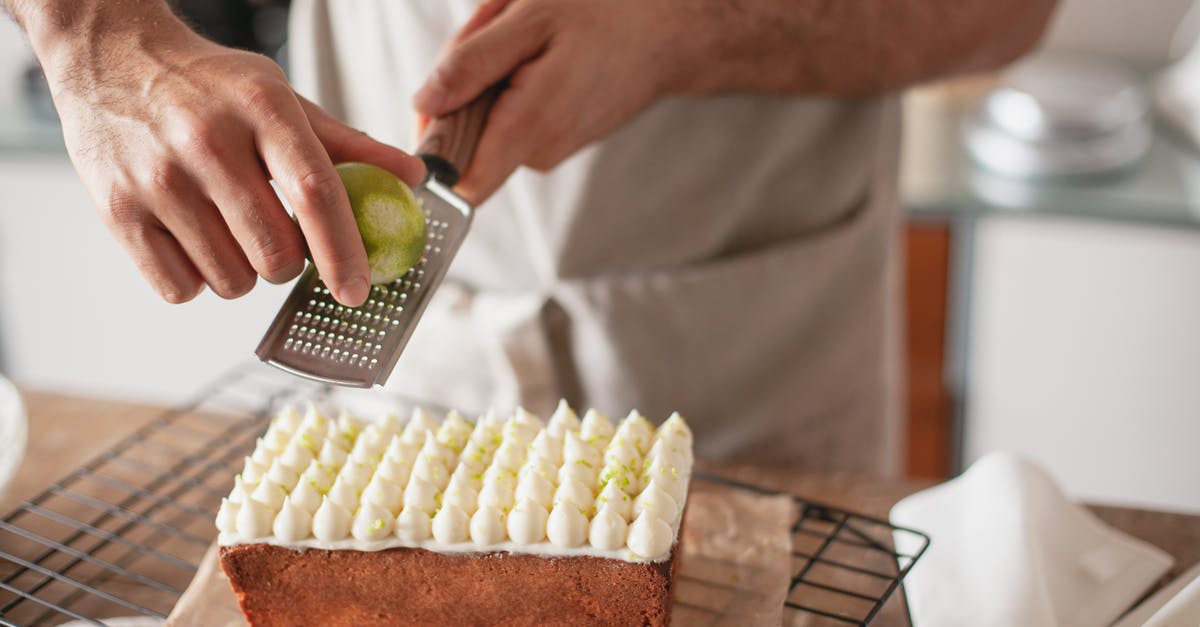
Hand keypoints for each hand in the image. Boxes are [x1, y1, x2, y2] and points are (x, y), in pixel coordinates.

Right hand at [44, 17, 424, 305]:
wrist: (109, 60)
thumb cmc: (210, 87)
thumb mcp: (281, 97)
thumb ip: (347, 144)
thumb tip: (413, 178)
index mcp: (261, 109)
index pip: (315, 192)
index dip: (344, 251)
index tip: (358, 291)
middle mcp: (208, 142)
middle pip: (275, 251)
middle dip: (290, 266)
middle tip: (280, 243)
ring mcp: (158, 178)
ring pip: (230, 279)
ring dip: (243, 274)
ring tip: (230, 232)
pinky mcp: (117, 210)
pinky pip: (179, 288)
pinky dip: (196, 280)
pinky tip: (193, 240)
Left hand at [413, 0, 684, 205]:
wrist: (669, 33)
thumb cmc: (607, 14)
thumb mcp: (531, 19)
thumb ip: (472, 65)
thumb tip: (422, 105)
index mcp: (528, 128)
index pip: (458, 182)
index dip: (429, 151)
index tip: (431, 105)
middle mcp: (538, 153)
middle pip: (462, 136)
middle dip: (460, 86)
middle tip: (493, 32)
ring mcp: (548, 151)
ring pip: (484, 123)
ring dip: (486, 78)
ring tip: (524, 36)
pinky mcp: (554, 141)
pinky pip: (508, 118)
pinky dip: (508, 83)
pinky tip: (536, 51)